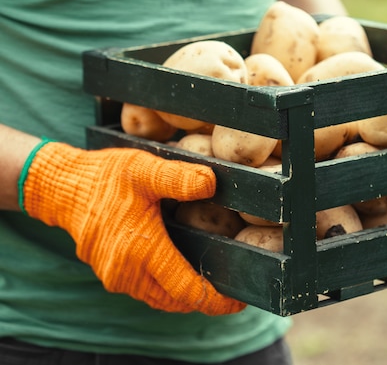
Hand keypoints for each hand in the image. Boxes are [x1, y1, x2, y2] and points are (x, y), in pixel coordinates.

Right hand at [20, 139, 245, 314]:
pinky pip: (146, 291)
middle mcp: (127, 273)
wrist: (62, 187)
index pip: (187, 290)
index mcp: (142, 251)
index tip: (239, 301)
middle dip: (206, 300)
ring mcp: (116, 278)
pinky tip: (181, 272)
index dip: (216, 300)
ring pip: (161, 299)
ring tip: (211, 283)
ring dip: (185, 296)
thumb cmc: (105, 178)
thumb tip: (211, 184)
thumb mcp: (144, 169)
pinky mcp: (109, 275)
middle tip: (232, 290)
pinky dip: (167, 289)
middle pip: (177, 301)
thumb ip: (179, 178)